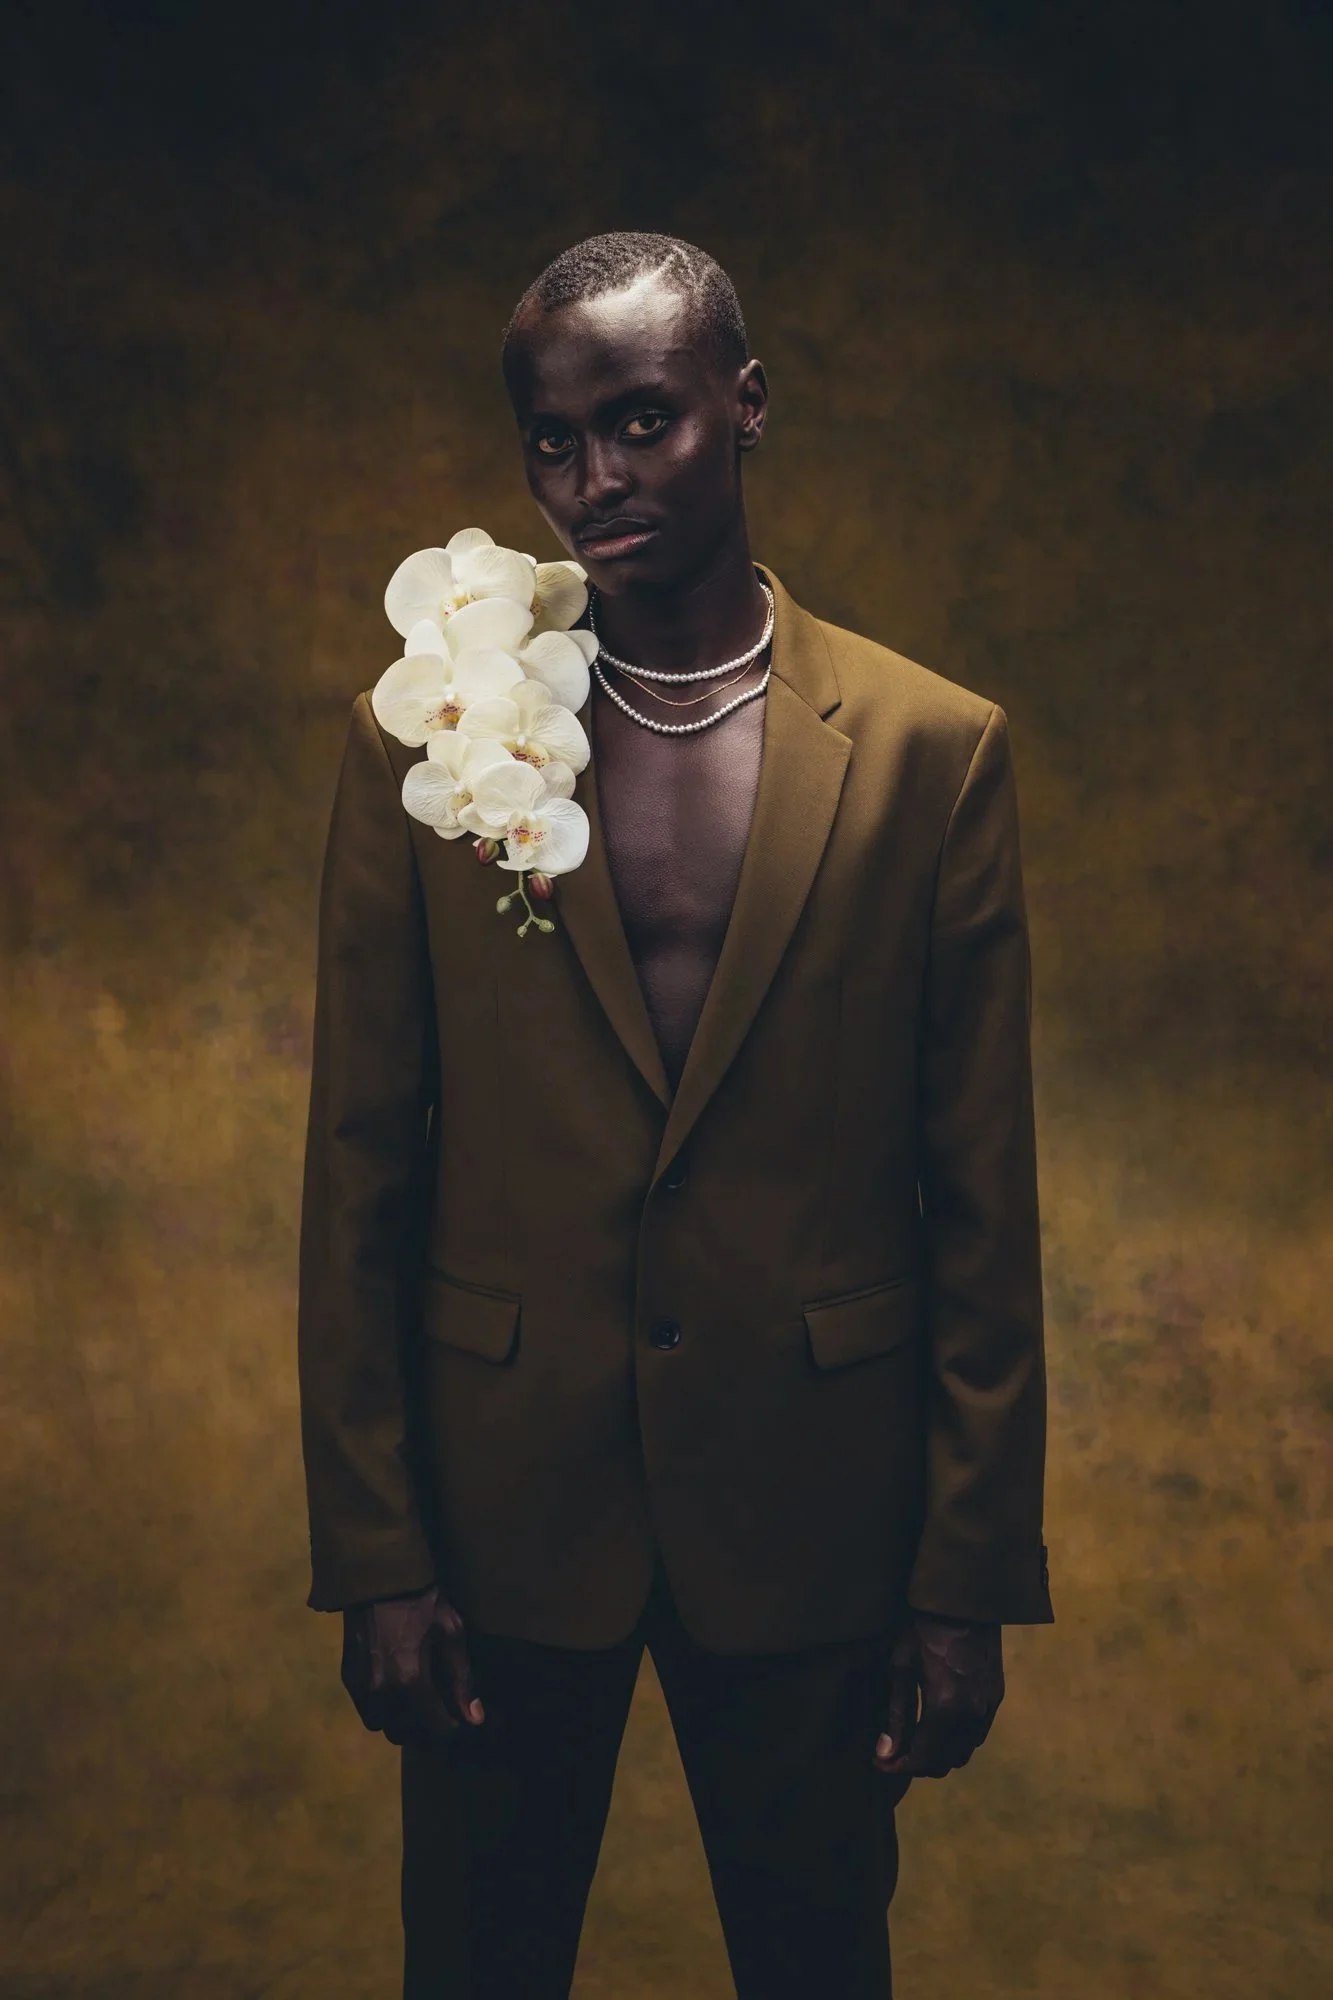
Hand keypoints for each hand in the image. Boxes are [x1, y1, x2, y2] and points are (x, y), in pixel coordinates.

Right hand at [340, 1583, 484, 1746]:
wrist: (379, 1576)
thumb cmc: (422, 1600)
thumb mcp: (451, 1632)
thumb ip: (462, 1679)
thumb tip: (475, 1719)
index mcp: (411, 1681)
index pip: (436, 1730)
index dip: (452, 1728)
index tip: (460, 1718)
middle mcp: (383, 1691)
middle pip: (408, 1734)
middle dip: (427, 1727)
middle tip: (439, 1708)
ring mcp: (361, 1687)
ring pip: (385, 1728)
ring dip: (402, 1722)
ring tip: (417, 1701)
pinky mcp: (348, 1678)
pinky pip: (367, 1713)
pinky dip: (383, 1710)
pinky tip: (396, 1690)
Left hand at [873, 1612, 1003, 1778]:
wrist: (964, 1600)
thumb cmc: (924, 1628)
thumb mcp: (901, 1667)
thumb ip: (896, 1715)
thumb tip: (885, 1753)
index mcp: (946, 1710)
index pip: (923, 1759)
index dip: (898, 1766)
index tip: (879, 1762)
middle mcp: (972, 1717)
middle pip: (945, 1763)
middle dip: (918, 1763)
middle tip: (894, 1751)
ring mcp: (988, 1708)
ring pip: (964, 1753)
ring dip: (939, 1754)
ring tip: (915, 1740)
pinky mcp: (996, 1698)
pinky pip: (977, 1735)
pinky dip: (958, 1741)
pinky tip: (940, 1726)